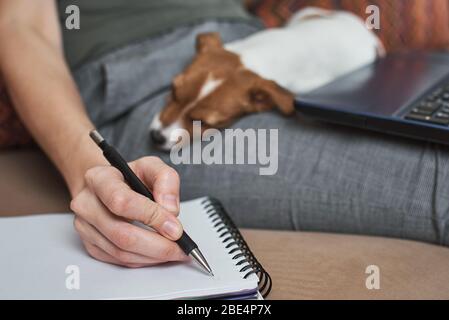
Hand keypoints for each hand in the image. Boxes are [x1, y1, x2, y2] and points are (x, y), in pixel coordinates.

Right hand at [70, 156, 188, 267]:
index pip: (122, 202)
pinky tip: (157, 254)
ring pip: (121, 252)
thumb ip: (166, 180)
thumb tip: (170, 210)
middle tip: (180, 247)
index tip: (175, 228)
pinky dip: (143, 260)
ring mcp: (85, 227)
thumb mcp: (152, 166)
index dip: (152, 217)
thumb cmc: (128, 176)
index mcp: (99, 179)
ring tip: (174, 252)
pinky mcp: (90, 244)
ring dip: (153, 256)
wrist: (106, 186)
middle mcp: (86, 203)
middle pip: (122, 234)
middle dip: (158, 245)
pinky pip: (119, 260)